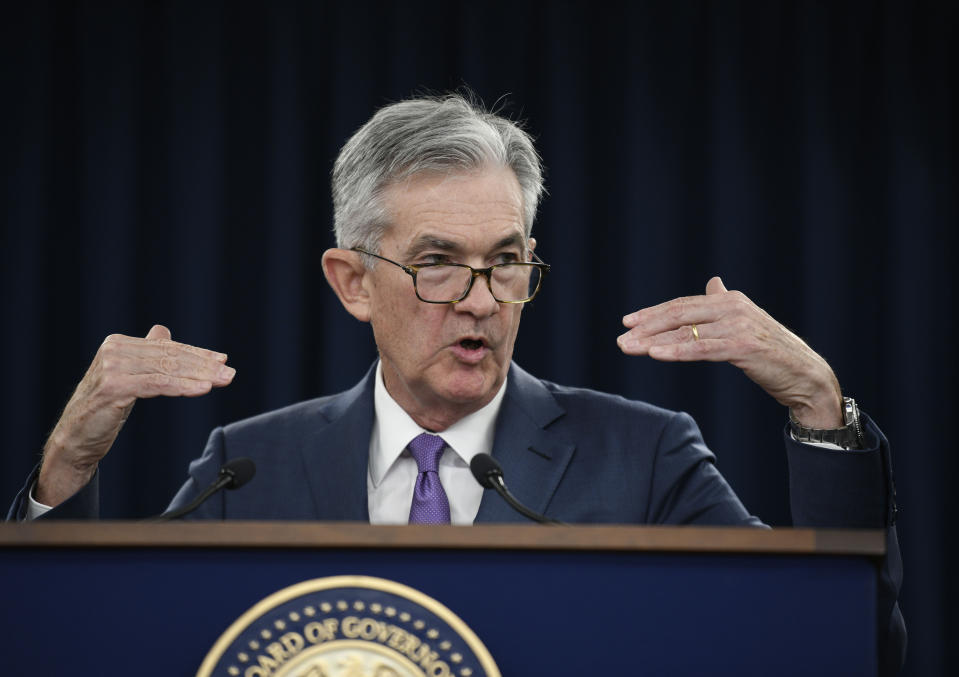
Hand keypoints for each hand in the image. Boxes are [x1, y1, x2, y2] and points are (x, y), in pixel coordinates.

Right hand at [36, 325, 234, 506]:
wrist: (75, 439)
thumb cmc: (103, 408)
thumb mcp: (127, 376)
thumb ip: (144, 353)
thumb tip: (162, 331)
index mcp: (118, 343)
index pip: (166, 347)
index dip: (197, 353)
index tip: (222, 360)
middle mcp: (114, 350)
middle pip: (169, 356)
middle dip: (203, 365)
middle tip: (229, 372)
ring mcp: (112, 367)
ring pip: (166, 370)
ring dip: (199, 376)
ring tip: (222, 380)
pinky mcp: (114, 387)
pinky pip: (157, 384)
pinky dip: (183, 386)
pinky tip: (203, 389)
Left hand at [617, 277, 842, 428]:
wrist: (806, 376)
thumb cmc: (772, 353)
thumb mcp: (745, 323)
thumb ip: (725, 304)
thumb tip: (713, 284)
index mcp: (730, 300)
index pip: (682, 305)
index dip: (653, 313)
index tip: (627, 321)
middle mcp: (733, 307)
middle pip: (679, 315)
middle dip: (646, 327)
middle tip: (621, 338)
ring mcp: (738, 325)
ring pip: (686, 332)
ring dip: (653, 341)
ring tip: (628, 347)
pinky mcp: (743, 346)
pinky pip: (701, 349)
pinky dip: (675, 351)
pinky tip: (654, 354)